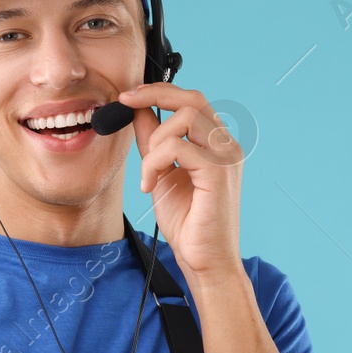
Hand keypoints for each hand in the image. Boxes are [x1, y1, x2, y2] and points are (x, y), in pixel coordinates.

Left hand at [118, 82, 244, 285]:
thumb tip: (137, 110)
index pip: (192, 101)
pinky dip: (155, 162)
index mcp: (216, 144)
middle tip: (124, 102)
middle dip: (154, 95)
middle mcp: (226, 146)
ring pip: (185, 118)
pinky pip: (179, 148)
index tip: (128, 96)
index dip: (159, 91)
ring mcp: (226, 157)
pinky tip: (149, 186)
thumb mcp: (162, 173)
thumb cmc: (188, 224)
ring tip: (148, 174)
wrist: (204, 261)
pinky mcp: (219, 173)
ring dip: (154, 143)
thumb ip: (153, 142)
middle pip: (193, 99)